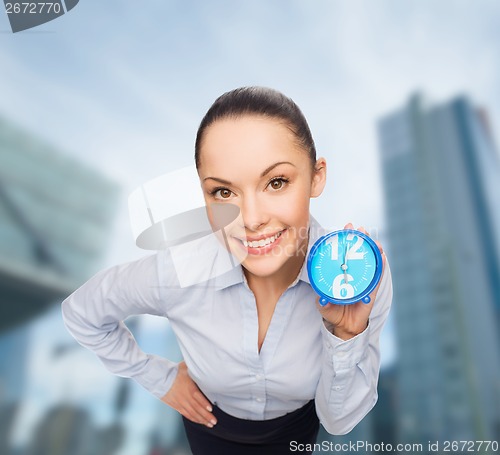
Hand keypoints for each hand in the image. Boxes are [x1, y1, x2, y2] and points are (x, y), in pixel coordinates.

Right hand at [161, 361, 216, 427]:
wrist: (159, 378)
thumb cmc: (174, 371)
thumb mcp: (185, 366)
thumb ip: (195, 366)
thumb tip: (204, 360)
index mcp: (188, 386)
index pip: (197, 396)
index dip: (203, 403)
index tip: (210, 408)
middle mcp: (184, 396)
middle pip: (196, 408)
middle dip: (206, 416)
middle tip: (214, 421)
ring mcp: (180, 402)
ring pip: (192, 413)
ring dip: (201, 420)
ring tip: (210, 424)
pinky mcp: (177, 406)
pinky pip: (186, 414)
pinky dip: (194, 419)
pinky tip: (200, 421)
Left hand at [317, 223, 385, 339]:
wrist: (345, 326)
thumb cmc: (333, 311)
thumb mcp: (324, 305)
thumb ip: (322, 302)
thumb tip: (322, 299)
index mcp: (340, 273)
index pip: (343, 253)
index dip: (345, 240)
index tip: (346, 229)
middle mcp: (353, 274)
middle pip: (357, 253)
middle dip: (360, 240)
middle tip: (359, 229)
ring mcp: (363, 281)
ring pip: (369, 262)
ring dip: (372, 250)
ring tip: (373, 240)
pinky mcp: (372, 290)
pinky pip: (377, 277)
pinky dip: (380, 267)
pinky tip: (382, 257)